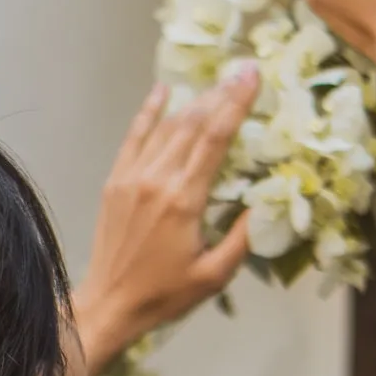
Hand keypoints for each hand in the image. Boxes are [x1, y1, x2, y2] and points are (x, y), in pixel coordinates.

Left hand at [73, 68, 259, 375]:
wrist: (110, 305)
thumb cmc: (165, 295)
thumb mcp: (215, 274)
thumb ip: (242, 237)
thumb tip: (266, 202)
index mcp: (184, 200)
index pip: (215, 139)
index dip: (236, 104)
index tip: (253, 77)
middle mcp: (157, 180)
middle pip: (193, 124)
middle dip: (221, 94)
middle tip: (243, 70)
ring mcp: (132, 178)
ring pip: (167, 127)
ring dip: (194, 101)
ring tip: (217, 82)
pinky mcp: (116, 182)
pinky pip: (134, 137)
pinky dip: (149, 112)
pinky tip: (163, 91)